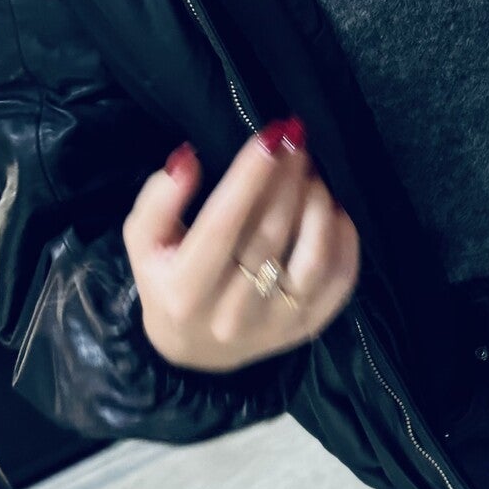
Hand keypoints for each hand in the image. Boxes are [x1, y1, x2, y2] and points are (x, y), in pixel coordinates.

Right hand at [122, 119, 360, 372]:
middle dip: (287, 178)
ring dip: (318, 206)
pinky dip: (344, 240)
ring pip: (311, 258)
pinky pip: (338, 281)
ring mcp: (274, 324)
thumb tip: (187, 161)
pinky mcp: (306, 328)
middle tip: (296, 140)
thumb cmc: (167, 280)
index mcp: (186, 289)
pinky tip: (334, 210)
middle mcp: (231, 313)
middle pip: (270, 234)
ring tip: (312, 174)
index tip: (270, 136)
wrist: (194, 352)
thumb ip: (157, 202)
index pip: (222, 224)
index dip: (249, 177)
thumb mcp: (144, 243)